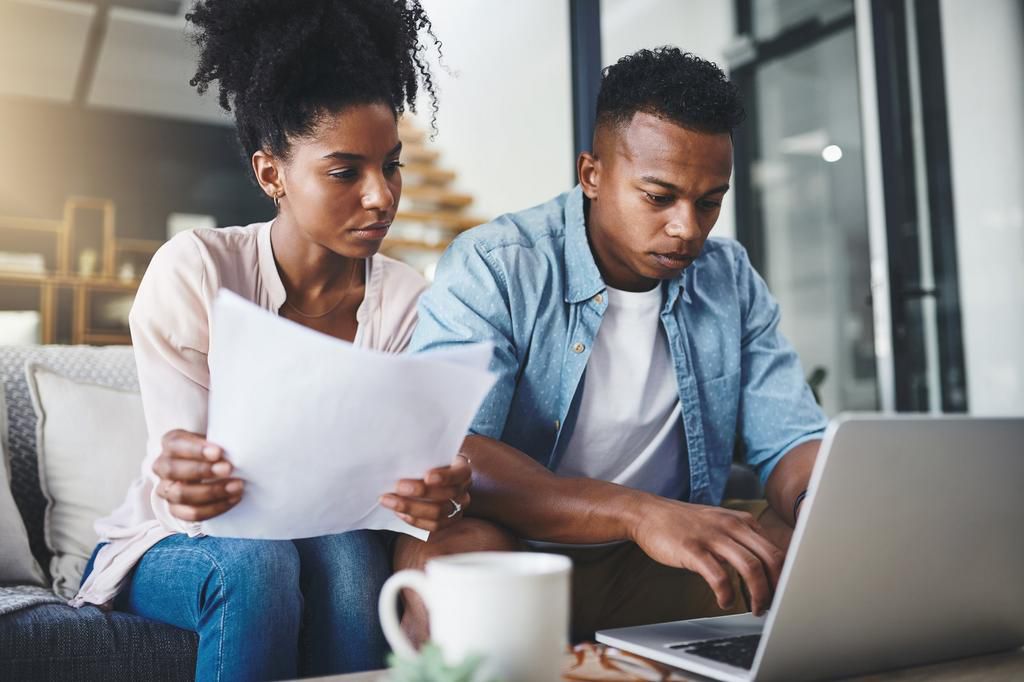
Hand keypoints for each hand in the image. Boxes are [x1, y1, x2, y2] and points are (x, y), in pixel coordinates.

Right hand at [153, 429, 243, 521]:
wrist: (211, 470)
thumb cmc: (214, 451)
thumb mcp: (214, 440)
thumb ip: (220, 441)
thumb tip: (238, 447)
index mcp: (171, 443)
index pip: (175, 444)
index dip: (195, 449)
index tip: (218, 452)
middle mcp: (162, 466)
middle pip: (173, 470)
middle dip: (202, 470)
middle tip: (228, 469)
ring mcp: (165, 489)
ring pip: (181, 494)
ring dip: (211, 491)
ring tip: (236, 486)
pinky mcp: (175, 509)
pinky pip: (191, 514)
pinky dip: (214, 508)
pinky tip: (232, 499)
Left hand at [379, 454, 471, 532]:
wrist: (436, 474)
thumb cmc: (430, 461)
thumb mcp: (431, 454)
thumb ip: (422, 456)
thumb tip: (398, 455)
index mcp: (463, 470)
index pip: (459, 474)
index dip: (445, 477)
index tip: (427, 476)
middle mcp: (463, 490)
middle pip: (446, 495)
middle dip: (420, 492)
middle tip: (397, 486)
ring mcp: (457, 508)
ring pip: (438, 514)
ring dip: (410, 508)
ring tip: (389, 500)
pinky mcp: (448, 521)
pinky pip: (433, 526)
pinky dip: (414, 520)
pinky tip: (399, 512)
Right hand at [630, 496, 784, 615]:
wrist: (647, 513)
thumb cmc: (683, 523)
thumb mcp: (719, 523)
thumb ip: (741, 539)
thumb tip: (764, 566)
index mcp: (742, 521)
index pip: (775, 549)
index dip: (784, 576)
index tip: (782, 593)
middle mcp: (731, 526)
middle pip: (771, 558)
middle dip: (777, 587)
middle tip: (772, 605)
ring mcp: (712, 537)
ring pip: (750, 567)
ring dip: (758, 594)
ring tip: (754, 609)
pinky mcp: (693, 549)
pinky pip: (719, 577)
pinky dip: (727, 594)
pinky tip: (724, 601)